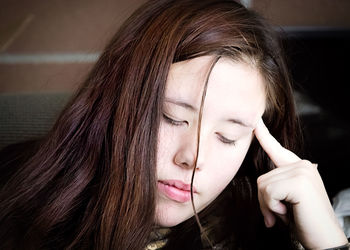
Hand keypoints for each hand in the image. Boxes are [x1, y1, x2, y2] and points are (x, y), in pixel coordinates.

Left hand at [254, 118, 347, 248]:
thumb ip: (277, 187)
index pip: (277, 149)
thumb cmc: (305, 222)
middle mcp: (302, 165)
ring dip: (269, 206)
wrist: (325, 240)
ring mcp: (302, 171)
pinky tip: (289, 214)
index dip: (264, 135)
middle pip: (262, 178)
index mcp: (299, 167)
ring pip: (263, 186)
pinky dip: (273, 208)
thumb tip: (262, 186)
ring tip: (287, 214)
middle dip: (265, 201)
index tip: (255, 121)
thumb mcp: (287, 199)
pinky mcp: (299, 182)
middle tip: (282, 213)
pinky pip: (269, 193)